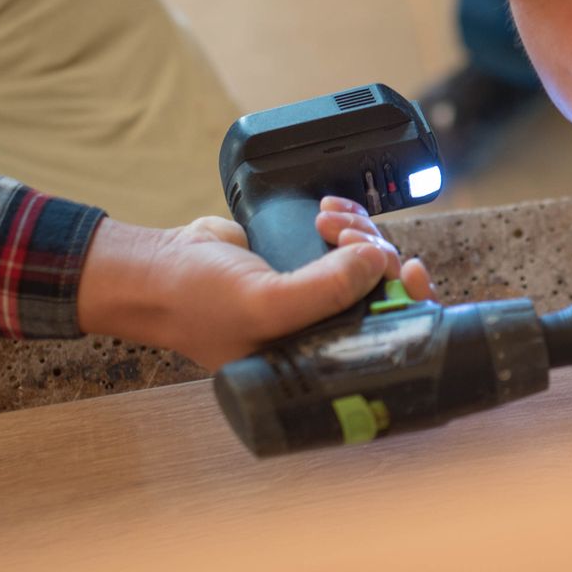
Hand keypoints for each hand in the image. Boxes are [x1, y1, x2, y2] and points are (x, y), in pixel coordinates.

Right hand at [77, 198, 431, 369]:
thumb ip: (323, 291)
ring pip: (370, 262)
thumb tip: (377, 262)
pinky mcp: (308, 264)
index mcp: (322, 362)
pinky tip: (326, 210)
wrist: (160, 268)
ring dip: (359, 232)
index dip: (411, 308)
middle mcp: (325, 334)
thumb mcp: (265, 306)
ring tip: (326, 222)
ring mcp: (317, 297)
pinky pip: (349, 240)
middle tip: (352, 238)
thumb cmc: (200, 305)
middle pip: (388, 295)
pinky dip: (345, 219)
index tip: (410, 272)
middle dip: (378, 258)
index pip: (389, 344)